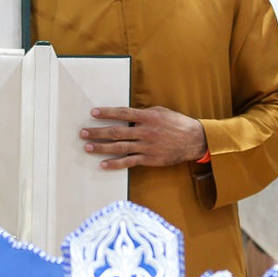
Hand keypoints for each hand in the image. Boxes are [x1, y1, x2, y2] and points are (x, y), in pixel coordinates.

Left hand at [81, 105, 206, 169]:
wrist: (194, 140)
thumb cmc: (177, 123)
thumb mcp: (161, 112)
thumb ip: (144, 113)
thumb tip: (128, 114)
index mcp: (148, 117)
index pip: (122, 113)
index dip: (107, 113)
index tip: (93, 113)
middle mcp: (145, 131)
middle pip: (116, 132)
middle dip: (98, 132)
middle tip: (83, 132)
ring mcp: (146, 146)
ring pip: (119, 147)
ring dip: (102, 148)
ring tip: (88, 147)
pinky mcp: (149, 159)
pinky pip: (129, 162)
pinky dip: (115, 163)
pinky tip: (103, 164)